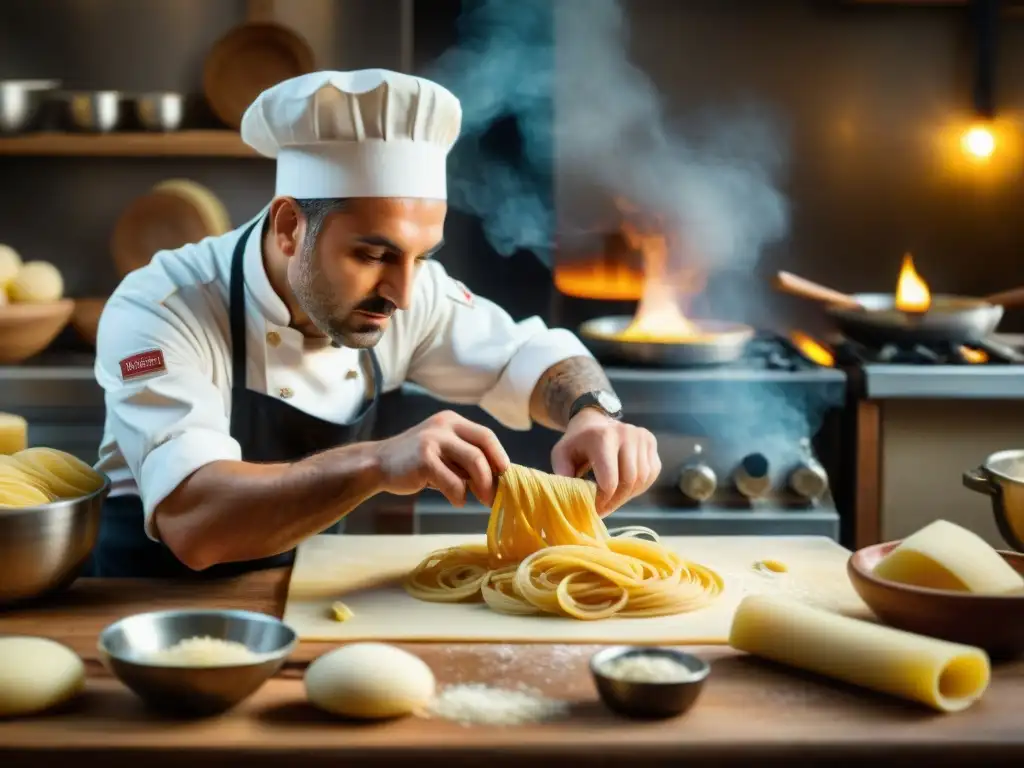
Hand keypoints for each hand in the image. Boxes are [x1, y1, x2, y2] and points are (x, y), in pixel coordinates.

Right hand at [372, 410, 510, 506]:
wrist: (378, 464)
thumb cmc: (416, 462)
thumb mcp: (443, 452)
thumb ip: (465, 459)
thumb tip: (497, 478)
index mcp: (452, 421)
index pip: (486, 436)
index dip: (500, 456)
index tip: (505, 476)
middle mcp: (444, 425)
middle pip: (482, 448)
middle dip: (493, 475)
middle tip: (494, 495)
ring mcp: (433, 440)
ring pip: (473, 462)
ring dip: (481, 486)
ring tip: (480, 500)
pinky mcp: (424, 459)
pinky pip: (453, 481)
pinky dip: (459, 495)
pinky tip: (456, 500)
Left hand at [550, 408, 659, 516]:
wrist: (594, 420)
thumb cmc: (577, 442)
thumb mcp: (561, 454)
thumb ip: (563, 473)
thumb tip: (572, 496)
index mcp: (602, 437)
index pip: (610, 480)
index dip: (603, 500)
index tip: (594, 508)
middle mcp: (626, 434)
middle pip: (629, 481)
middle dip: (616, 501)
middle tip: (604, 508)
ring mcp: (642, 437)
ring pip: (642, 480)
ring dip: (628, 495)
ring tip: (612, 499)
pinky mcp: (651, 442)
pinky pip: (651, 474)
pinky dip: (639, 486)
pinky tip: (624, 487)